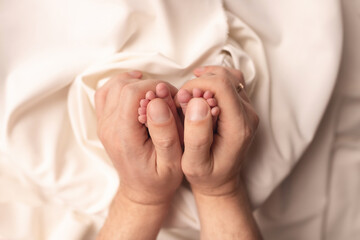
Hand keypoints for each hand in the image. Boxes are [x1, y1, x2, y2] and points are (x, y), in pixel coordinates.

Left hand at [95, 71, 182, 204]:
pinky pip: (106, 94)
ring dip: (135, 83)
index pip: (132, 93)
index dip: (155, 87)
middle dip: (148, 84)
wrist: (142, 191)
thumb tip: (157, 101)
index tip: (171, 96)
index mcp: (124, 137)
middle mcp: (109, 128)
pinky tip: (137, 90)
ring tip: (153, 92)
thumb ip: (165, 132)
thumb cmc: (160, 179)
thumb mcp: (172, 162)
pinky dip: (121, 85)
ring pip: (111, 86)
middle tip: (166, 96)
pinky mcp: (104, 122)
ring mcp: (103, 124)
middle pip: (121, 86)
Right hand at [180, 66, 258, 195]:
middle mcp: (248, 116)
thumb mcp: (195, 163)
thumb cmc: (206, 175)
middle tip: (183, 98)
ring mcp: (248, 110)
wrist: (221, 181)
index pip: (222, 86)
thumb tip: (197, 101)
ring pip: (230, 76)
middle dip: (200, 81)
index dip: (197, 84)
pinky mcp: (243, 108)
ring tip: (191, 92)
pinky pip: (231, 82)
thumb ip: (196, 134)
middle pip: (227, 77)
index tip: (181, 97)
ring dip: (207, 79)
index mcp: (238, 127)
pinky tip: (200, 88)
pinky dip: (214, 79)